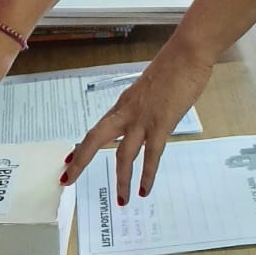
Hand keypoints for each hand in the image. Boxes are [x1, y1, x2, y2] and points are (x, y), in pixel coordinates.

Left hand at [62, 35, 213, 204]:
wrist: (187, 54)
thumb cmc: (174, 67)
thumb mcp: (150, 89)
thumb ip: (145, 105)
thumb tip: (147, 117)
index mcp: (124, 104)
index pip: (97, 129)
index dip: (82, 147)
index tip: (69, 161)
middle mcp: (127, 112)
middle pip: (96, 139)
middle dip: (81, 161)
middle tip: (68, 180)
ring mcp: (143, 119)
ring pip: (123, 154)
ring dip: (121, 179)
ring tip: (121, 201)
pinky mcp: (161, 124)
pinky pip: (152, 155)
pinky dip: (148, 175)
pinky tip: (145, 190)